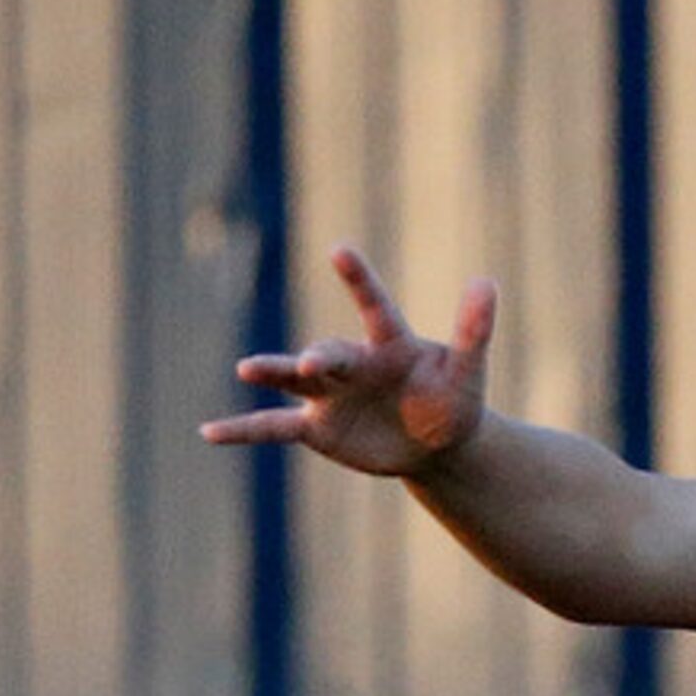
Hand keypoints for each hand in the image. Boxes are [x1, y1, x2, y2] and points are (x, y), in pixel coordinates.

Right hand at [200, 245, 493, 477]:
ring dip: (272, 373)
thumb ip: (474, 331)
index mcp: (390, 344)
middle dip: (318, 358)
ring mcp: (328, 394)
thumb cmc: (451, 401)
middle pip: (328, 354)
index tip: (340, 249)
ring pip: (292, 380)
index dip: (358, 279)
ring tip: (247, 369)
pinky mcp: (316, 427)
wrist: (434, 445)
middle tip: (314, 364)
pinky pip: (272, 426)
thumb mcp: (468, 373)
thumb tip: (487, 283)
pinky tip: (209, 433)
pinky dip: (243, 430)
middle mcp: (351, 363)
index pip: (374, 306)